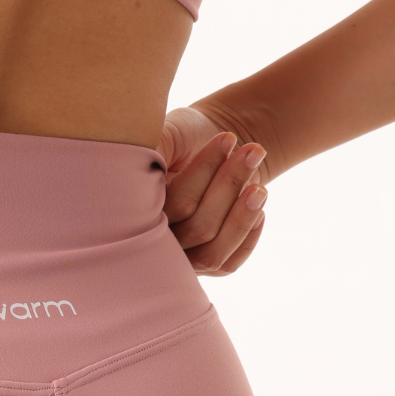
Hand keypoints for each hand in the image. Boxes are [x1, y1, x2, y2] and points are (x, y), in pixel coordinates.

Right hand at [159, 102, 268, 275]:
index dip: (204, 171)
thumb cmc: (182, 135)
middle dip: (229, 185)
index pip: (174, 200)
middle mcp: (151, 238)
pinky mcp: (205, 264)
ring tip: (261, 185)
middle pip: (198, 226)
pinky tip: (259, 208)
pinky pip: (228, 263)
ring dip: (242, 216)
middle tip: (254, 149)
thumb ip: (155, 147)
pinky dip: (247, 237)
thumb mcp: (166, 131)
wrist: (206, 143)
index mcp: (134, 207)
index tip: (227, 138)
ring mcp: (179, 255)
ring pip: (212, 251)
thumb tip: (152, 161)